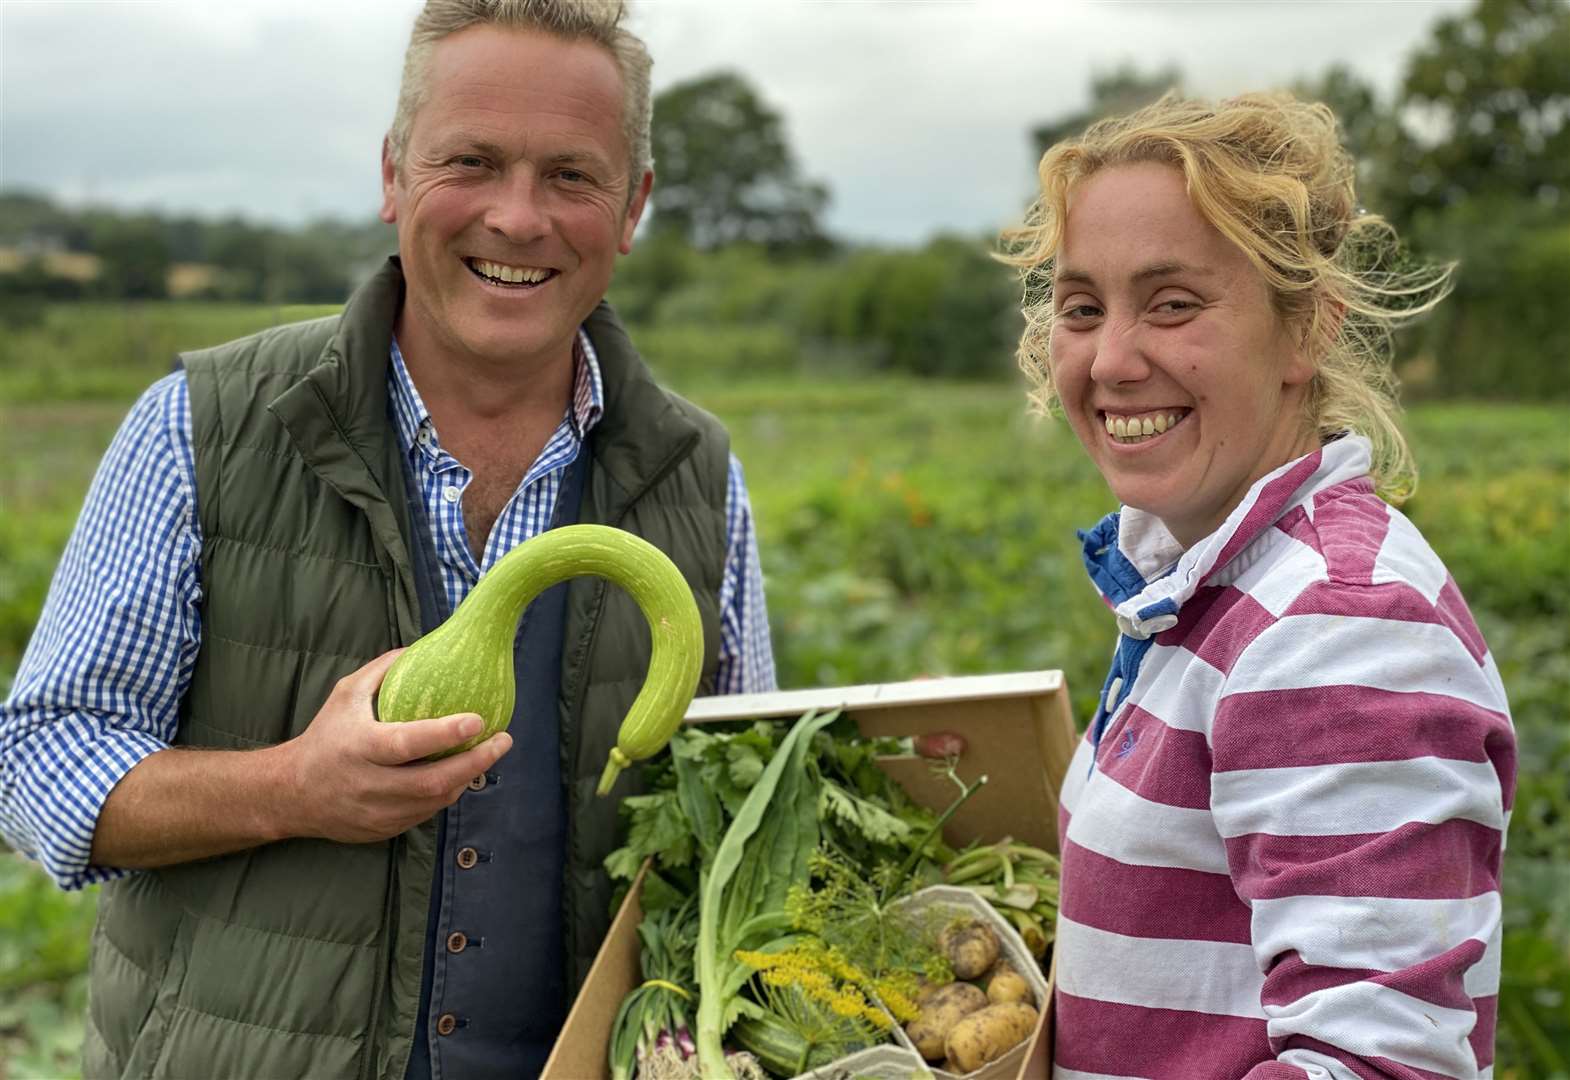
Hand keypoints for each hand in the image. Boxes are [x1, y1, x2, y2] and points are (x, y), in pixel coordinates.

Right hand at [273, 650, 512, 843]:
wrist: (292, 794)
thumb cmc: (326, 735)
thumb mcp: (346, 694)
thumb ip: (383, 670)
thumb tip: (424, 646)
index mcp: (360, 747)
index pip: (408, 743)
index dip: (445, 733)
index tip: (478, 719)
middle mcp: (370, 784)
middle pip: (433, 781)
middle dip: (476, 762)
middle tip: (503, 740)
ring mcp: (378, 813)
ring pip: (436, 801)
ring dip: (468, 777)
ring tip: (489, 753)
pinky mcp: (385, 830)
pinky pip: (427, 813)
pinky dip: (448, 793)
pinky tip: (462, 773)